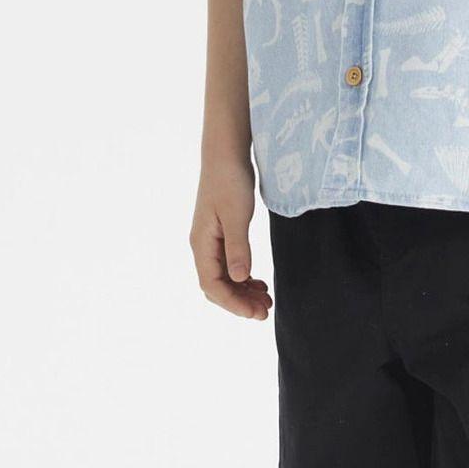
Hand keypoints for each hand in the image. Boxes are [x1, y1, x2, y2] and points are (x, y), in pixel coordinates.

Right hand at [189, 157, 272, 319]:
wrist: (225, 154)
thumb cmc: (230, 181)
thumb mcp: (237, 215)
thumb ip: (238, 248)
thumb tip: (239, 279)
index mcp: (202, 244)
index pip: (213, 286)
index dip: (233, 303)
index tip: (256, 313)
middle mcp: (203, 246)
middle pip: (217, 286)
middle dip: (239, 301)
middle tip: (266, 310)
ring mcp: (211, 240)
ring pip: (224, 277)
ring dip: (243, 291)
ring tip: (266, 299)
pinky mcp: (221, 234)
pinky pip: (229, 264)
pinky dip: (243, 277)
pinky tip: (258, 282)